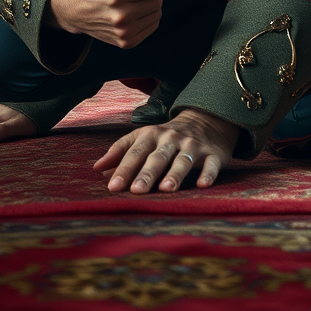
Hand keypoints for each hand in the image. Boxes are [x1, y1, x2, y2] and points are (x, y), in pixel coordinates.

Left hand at [93, 108, 238, 192]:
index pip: (135, 153)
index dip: (124, 169)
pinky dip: (207, 174)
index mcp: (151, 135)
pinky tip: (202, 184)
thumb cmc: (166, 136)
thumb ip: (120, 152)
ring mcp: (193, 145)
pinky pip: (210, 164)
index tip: (112, 186)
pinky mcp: (213, 154)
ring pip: (183, 160)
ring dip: (174, 174)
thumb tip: (97, 168)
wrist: (206, 119)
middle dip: (146, 174)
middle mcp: (171, 139)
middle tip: (136, 191)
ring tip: (166, 189)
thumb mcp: (143, 138)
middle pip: (157, 157)